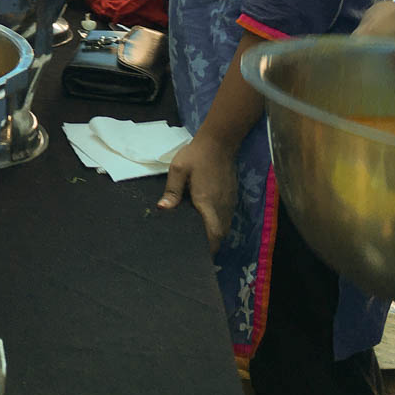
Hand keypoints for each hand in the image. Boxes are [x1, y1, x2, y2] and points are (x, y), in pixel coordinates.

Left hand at [157, 129, 237, 252]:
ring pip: (225, 226)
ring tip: (200, 237)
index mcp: (207, 202)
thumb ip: (172, 191)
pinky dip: (219, 224)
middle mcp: (221, 205)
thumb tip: (162, 209)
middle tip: (195, 246)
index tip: (199, 253)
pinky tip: (207, 221)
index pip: (213, 232)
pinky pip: (227, 217)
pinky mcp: (232, 197)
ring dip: (216, 234)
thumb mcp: (178, 170)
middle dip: (211, 243)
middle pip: (221, 233)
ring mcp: (229, 202)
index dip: (209, 246)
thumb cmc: (196, 155)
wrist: (219, 142)